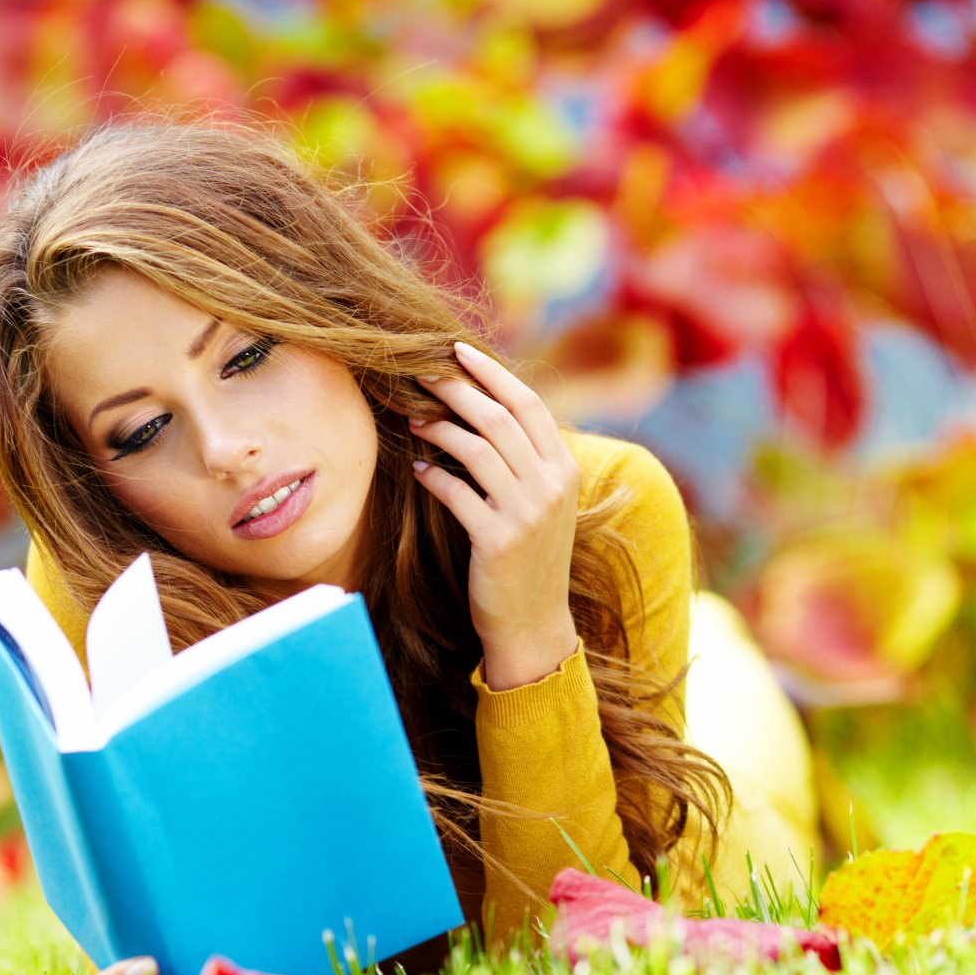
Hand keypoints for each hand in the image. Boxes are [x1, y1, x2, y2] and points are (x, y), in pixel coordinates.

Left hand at [410, 341, 580, 688]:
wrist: (533, 624)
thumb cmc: (529, 559)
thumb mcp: (541, 505)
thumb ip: (525, 461)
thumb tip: (482, 408)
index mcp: (565, 471)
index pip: (529, 404)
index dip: (492, 372)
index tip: (458, 350)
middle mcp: (551, 487)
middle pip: (498, 417)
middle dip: (455, 389)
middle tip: (420, 373)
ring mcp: (527, 514)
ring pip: (475, 448)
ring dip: (438, 426)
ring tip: (411, 417)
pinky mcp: (498, 541)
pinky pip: (457, 493)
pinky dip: (433, 475)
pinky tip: (417, 468)